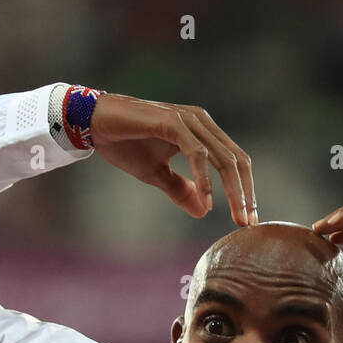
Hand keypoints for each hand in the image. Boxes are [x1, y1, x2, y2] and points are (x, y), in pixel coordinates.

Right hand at [90, 94, 257, 226]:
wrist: (95, 122)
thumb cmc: (126, 143)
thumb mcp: (157, 174)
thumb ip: (181, 190)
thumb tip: (204, 212)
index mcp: (202, 132)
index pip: (234, 161)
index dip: (244, 190)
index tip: (247, 219)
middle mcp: (200, 122)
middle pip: (235, 160)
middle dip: (245, 194)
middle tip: (247, 223)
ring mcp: (188, 119)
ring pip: (222, 158)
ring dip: (233, 191)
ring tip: (236, 217)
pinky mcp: (172, 122)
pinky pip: (196, 153)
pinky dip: (204, 179)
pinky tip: (207, 202)